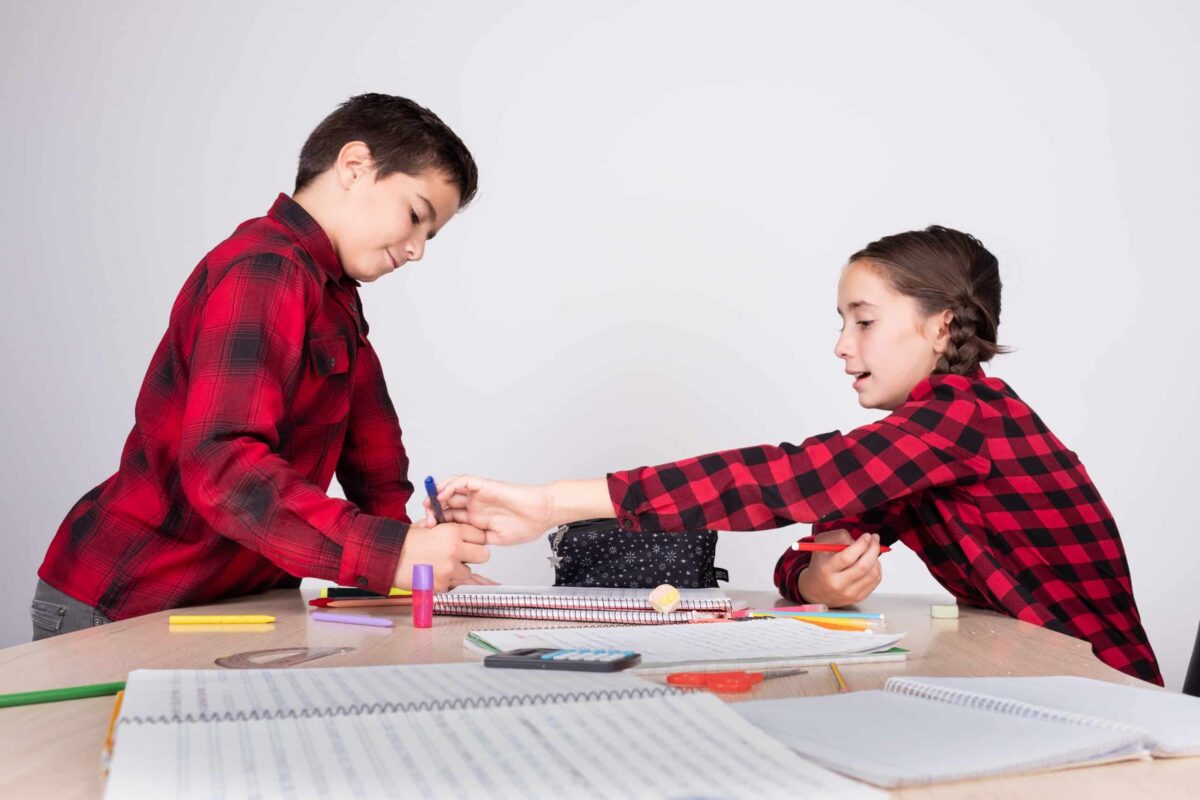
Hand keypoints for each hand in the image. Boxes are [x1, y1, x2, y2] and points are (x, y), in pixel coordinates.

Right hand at [394, 522, 489, 591]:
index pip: (480, 536)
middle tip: (461, 556)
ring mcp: (449, 570)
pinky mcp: (442, 585)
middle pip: (483, 555)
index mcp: (452, 532)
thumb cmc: (405, 542)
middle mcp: (454, 550)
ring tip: (441, 565)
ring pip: (468, 572)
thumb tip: (464, 531)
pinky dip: (446, 581)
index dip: (474, 540)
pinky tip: (433, 573)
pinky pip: (453, 584)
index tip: (469, 542)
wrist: (387, 558)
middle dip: (474, 556)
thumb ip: (449, 528)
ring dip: (459, 570)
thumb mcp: (429, 526)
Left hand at [427, 475, 555, 545]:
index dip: (438, 524)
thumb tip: (460, 548)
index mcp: (476, 519)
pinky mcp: (484, 485)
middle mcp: (475, 505)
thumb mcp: (495, 539)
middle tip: (426, 520)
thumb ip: (478, 540)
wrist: (542, 514)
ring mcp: (479, 495)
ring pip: (451, 489)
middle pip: (446, 503)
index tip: (428, 532)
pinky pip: (463, 481)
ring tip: (428, 504)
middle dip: (433, 510)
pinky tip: (442, 494)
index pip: (450, 518)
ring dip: (437, 495)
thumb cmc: (526, 526)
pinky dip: (450, 485)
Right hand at [794, 529, 882, 606]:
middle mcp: (838, 583)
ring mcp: (849, 592)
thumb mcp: (821, 545)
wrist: (815, 590)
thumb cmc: (820, 565)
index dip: (861, 544)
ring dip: (876, 558)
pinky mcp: (858, 597)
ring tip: (872, 551)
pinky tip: (872, 562)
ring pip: (873, 574)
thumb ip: (838, 537)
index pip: (848, 557)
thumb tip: (858, 540)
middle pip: (863, 566)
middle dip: (873, 549)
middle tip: (874, 539)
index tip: (866, 535)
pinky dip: (877, 568)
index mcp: (826, 569)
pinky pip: (875, 581)